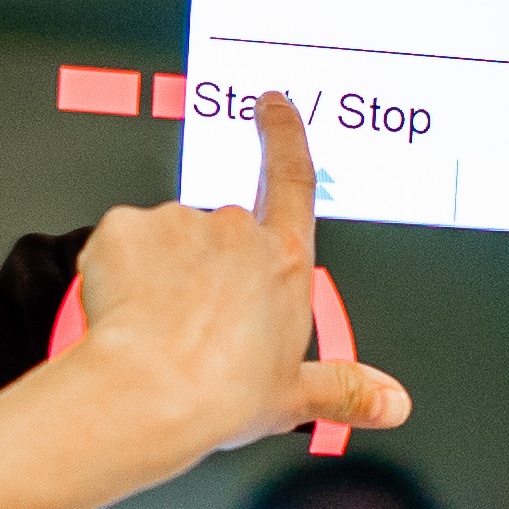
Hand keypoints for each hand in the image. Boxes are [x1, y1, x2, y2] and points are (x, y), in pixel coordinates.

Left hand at [0, 94, 411, 508]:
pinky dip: (118, 272)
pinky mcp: (126, 228)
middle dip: (201, 270)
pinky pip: (121, 243)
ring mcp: (179, 223)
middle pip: (218, 232)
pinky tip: (125, 313)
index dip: (283, 136)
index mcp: (283, 260)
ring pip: (165, 239)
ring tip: (158, 329)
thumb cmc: (220, 392)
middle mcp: (234, 230)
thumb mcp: (296, 397)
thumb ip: (346, 389)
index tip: (273, 107)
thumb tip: (390, 401)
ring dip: (159, 272)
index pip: (291, 179)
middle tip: (190, 326)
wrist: (152, 392)